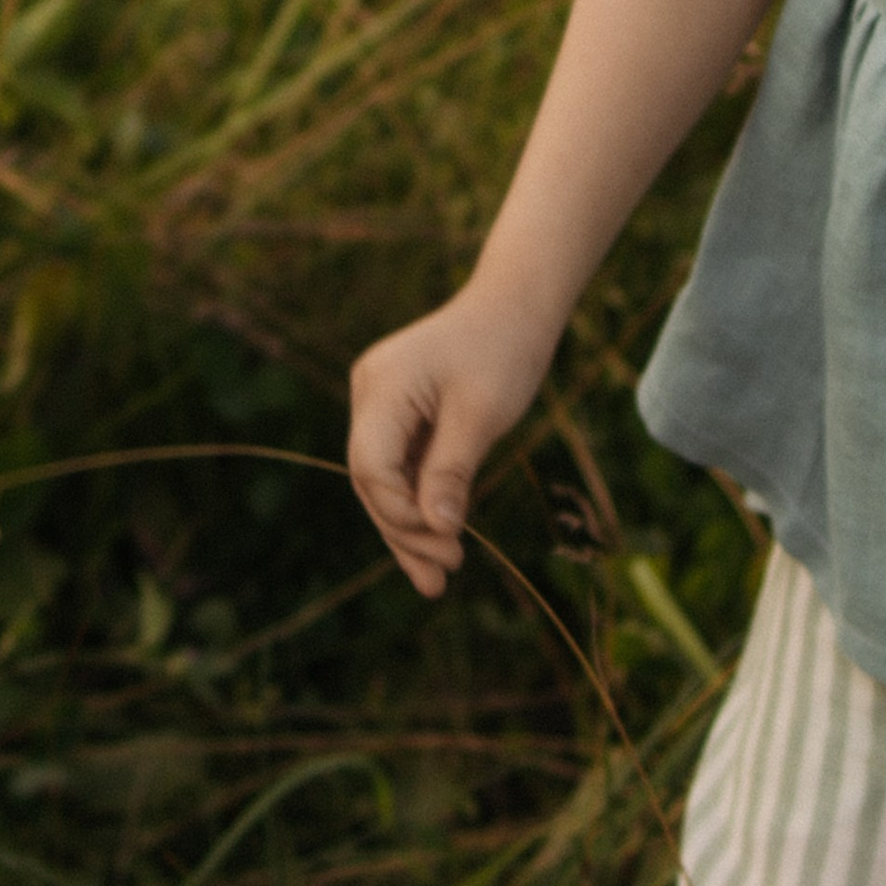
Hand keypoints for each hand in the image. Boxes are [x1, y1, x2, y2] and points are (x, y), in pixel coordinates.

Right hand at [347, 295, 551, 595]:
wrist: (516, 306)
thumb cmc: (504, 351)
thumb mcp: (482, 415)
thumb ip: (453, 470)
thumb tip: (438, 529)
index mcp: (381, 386)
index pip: (372, 467)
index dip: (403, 512)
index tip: (448, 541)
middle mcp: (369, 393)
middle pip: (372, 479)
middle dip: (405, 531)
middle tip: (443, 577)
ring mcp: (380, 402)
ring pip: (384, 479)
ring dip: (411, 526)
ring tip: (438, 579)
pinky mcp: (398, 412)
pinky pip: (401, 464)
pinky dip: (421, 500)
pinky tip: (440, 540)